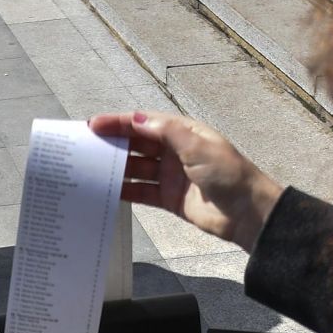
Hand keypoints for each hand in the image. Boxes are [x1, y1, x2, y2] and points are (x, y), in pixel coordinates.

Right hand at [88, 111, 284, 251]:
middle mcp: (175, 151)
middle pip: (137, 144)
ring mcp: (170, 175)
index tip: (94, 124)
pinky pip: (141, 191)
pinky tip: (107, 190)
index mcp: (183, 132)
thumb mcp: (198, 147)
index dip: (119, 122)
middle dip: (112, 144)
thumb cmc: (229, 174)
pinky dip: (125, 191)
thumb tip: (136, 119)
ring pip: (136, 168)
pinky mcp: (169, 198)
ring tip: (90, 168)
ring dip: (116, 168)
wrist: (247, 213)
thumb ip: (166, 132)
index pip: (144, 122)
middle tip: (85, 146)